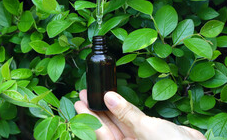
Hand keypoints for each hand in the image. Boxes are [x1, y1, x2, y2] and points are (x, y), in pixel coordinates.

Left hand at [74, 90, 205, 139]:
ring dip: (108, 108)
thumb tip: (109, 97)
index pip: (99, 132)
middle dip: (95, 110)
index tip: (78, 101)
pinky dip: (124, 109)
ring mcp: (138, 138)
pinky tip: (116, 98)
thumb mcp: (146, 128)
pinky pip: (132, 119)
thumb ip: (126, 113)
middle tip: (85, 93)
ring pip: (118, 122)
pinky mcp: (148, 131)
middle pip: (106, 127)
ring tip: (96, 92)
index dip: (87, 116)